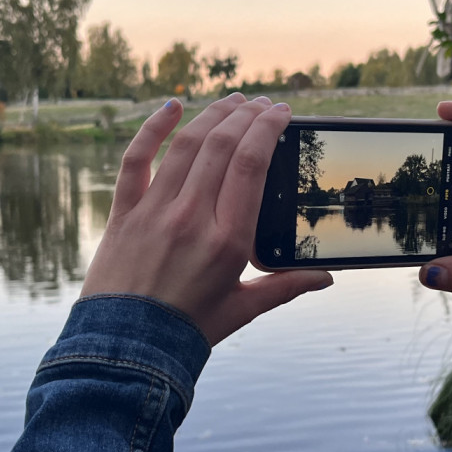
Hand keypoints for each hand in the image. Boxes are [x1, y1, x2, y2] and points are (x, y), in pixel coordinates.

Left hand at [81, 93, 333, 345]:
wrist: (126, 349)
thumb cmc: (187, 332)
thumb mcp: (242, 309)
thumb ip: (285, 287)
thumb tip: (326, 277)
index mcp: (228, 240)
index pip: (252, 164)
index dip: (268, 129)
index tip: (281, 113)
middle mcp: (192, 218)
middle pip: (222, 145)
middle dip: (246, 115)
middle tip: (262, 104)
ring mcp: (154, 212)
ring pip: (186, 145)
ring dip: (212, 115)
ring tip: (232, 102)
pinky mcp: (124, 213)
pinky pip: (136, 160)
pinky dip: (152, 129)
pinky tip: (170, 106)